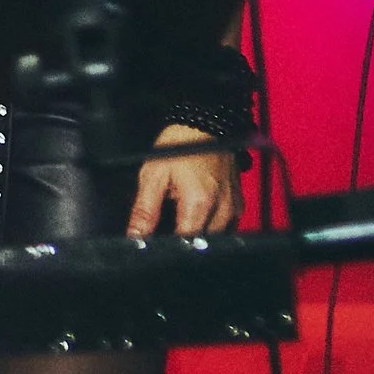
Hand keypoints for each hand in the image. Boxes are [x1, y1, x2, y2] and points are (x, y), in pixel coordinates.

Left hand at [127, 131, 242, 240]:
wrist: (203, 126)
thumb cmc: (179, 146)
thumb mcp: (153, 176)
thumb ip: (144, 211)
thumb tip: (135, 237)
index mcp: (199, 203)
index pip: (184, 243)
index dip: (168, 247)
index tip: (157, 242)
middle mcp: (221, 209)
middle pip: (200, 244)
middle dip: (182, 240)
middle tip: (167, 225)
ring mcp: (233, 208)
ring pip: (214, 239)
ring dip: (197, 234)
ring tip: (181, 215)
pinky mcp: (238, 205)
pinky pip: (225, 228)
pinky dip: (210, 227)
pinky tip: (197, 214)